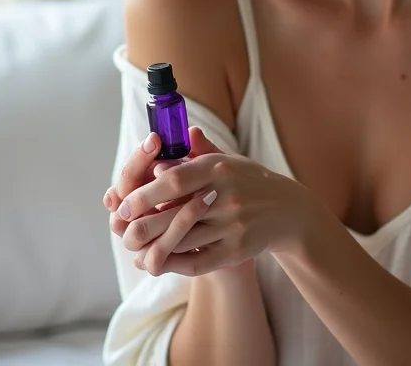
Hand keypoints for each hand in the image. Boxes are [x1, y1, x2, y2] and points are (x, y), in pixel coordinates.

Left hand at [118, 129, 313, 276]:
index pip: (176, 180)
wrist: (287, 210)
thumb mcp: (228, 160)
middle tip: (124, 229)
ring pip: (184, 241)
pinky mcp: (237, 250)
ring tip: (135, 246)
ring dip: (155, 246)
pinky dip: (174, 263)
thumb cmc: (248, 181)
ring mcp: (234, 225)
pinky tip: (159, 260)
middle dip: (144, 224)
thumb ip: (198, 153)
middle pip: (175, 215)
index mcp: (220, 168)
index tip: (124, 203)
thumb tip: (166, 148)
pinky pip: (198, 262)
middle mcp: (227, 196)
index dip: (146, 193)